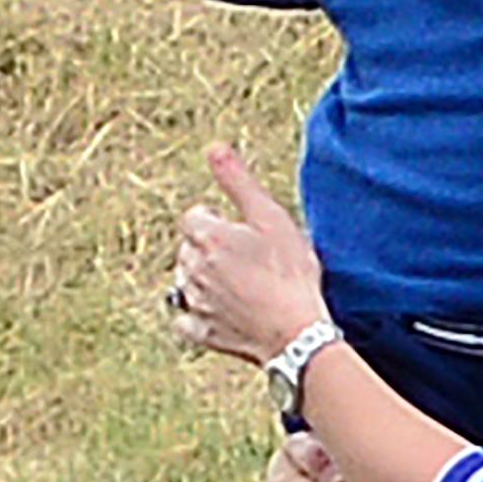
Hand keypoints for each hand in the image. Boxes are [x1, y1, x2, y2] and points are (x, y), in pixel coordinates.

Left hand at [168, 149, 327, 366]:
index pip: (194, 218)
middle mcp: (192, 268)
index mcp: (206, 236)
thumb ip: (238, 182)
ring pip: (186, 283)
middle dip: (209, 250)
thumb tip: (215, 148)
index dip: (216, 222)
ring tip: (239, 287)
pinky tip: (219, 314)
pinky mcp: (202, 334)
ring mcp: (194, 303)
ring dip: (204, 281)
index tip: (240, 233)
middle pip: (189, 250)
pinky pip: (185, 321)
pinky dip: (196, 316)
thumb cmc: (289, 274)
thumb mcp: (271, 218)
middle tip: (246, 260)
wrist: (297, 334)